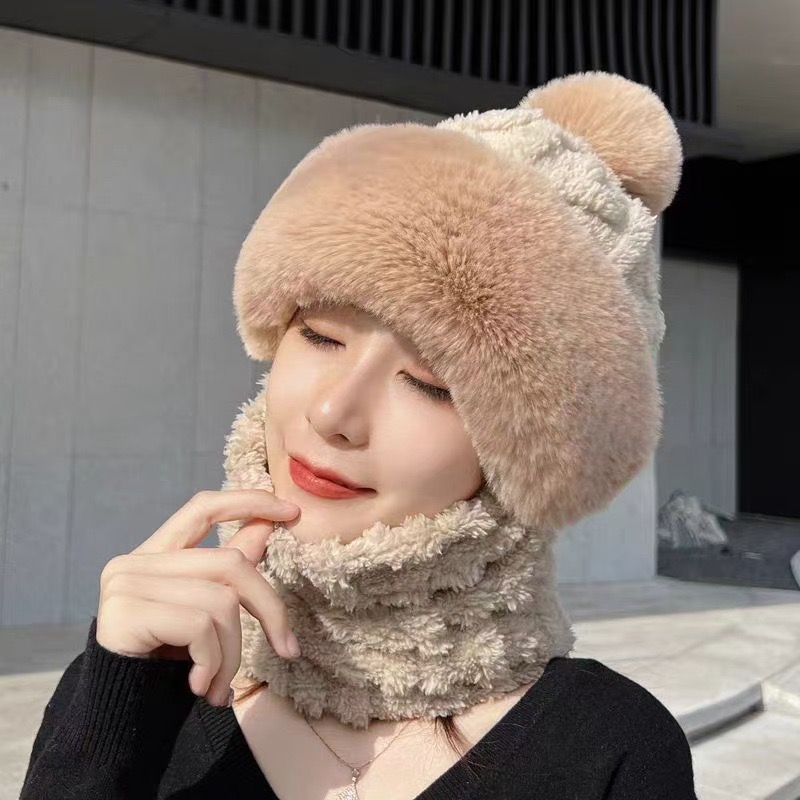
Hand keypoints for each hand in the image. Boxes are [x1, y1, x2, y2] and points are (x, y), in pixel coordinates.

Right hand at [95, 489, 300, 706]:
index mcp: (155, 554)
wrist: (118, 720)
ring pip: (221, 602)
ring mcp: (126, 584)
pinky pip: (199, 627)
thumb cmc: (166, 664)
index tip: (291, 511)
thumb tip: (266, 526)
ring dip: (233, 654)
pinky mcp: (124, 613)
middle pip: (231, 564)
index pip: (204, 508)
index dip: (248, 502)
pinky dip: (212, 663)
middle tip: (289, 650)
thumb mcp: (204, 614)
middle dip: (270, 609)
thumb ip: (229, 571)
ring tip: (219, 686)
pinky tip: (199, 686)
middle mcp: (135, 562)